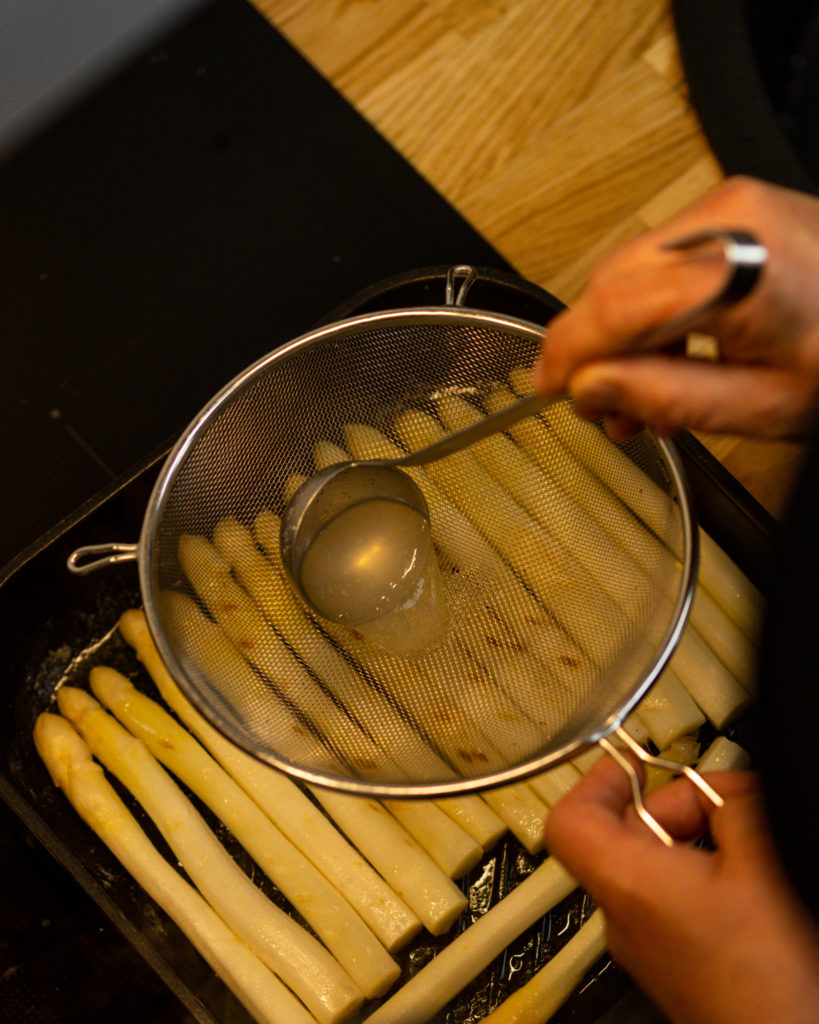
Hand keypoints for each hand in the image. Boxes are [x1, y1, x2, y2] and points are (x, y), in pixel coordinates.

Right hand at [534, 176, 818, 440]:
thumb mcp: (764, 403)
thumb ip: (667, 397)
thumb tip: (593, 389)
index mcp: (737, 267)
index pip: (613, 306)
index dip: (570, 352)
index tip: (550, 386)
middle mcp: (728, 217)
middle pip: (613, 284)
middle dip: (595, 350)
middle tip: (602, 406)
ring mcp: (731, 205)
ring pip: (631, 271)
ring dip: (621, 335)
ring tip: (640, 394)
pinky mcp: (735, 209)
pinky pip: (662, 259)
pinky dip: (651, 310)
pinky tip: (665, 355)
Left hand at [543, 755, 818, 1023]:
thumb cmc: (768, 986)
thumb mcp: (758, 870)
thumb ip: (734, 808)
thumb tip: (726, 781)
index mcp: (627, 884)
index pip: (570, 819)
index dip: (600, 779)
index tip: (633, 758)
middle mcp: (621, 915)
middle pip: (620, 832)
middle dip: (672, 803)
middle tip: (725, 798)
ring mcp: (641, 942)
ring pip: (646, 863)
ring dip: (689, 836)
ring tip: (742, 837)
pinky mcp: (667, 960)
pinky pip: (665, 895)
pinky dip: (697, 870)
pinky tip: (742, 876)